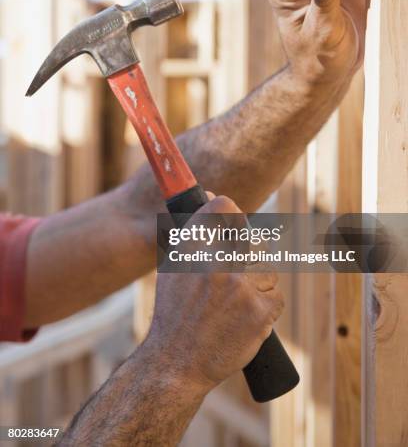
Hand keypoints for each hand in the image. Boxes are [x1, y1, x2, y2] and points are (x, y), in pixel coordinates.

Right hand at [146, 195, 283, 391]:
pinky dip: (265, 305)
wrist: (176, 361)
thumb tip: (213, 197)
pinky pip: (275, 294)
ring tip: (234, 303)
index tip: (233, 222)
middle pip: (253, 240)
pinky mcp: (259, 311)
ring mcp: (240, 286)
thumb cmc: (174, 312)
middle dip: (247, 257)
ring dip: (257, 284)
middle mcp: (216, 262)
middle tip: (231, 280)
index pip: (225, 207)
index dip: (232, 213)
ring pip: (267, 269)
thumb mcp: (173, 266)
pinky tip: (245, 316)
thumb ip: (194, 231)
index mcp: (192, 247)